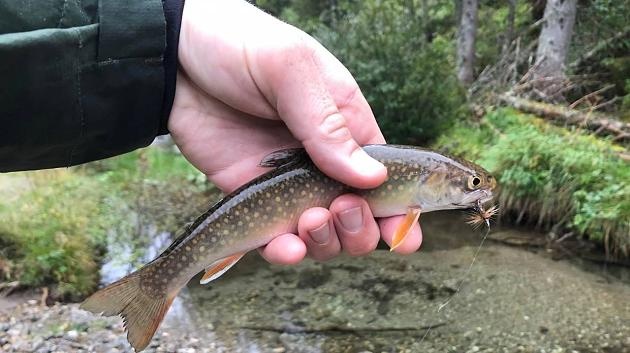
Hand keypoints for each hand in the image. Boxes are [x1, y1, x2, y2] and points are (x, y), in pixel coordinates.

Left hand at [168, 0, 421, 263]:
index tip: (402, 234)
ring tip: (309, 220)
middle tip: (339, 210)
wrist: (175, 59)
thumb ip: (329, 126)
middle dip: (360, 228)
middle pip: (360, 215)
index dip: (399, 210)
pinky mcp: (254, 198)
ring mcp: (289, 184)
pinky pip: (278, 238)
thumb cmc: (241, 47)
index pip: (386, 178)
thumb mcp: (293, 72)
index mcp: (347, 126)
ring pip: (324, 234)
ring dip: (326, 241)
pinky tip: (285, 246)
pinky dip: (287, 252)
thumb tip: (372, 178)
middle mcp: (323, 161)